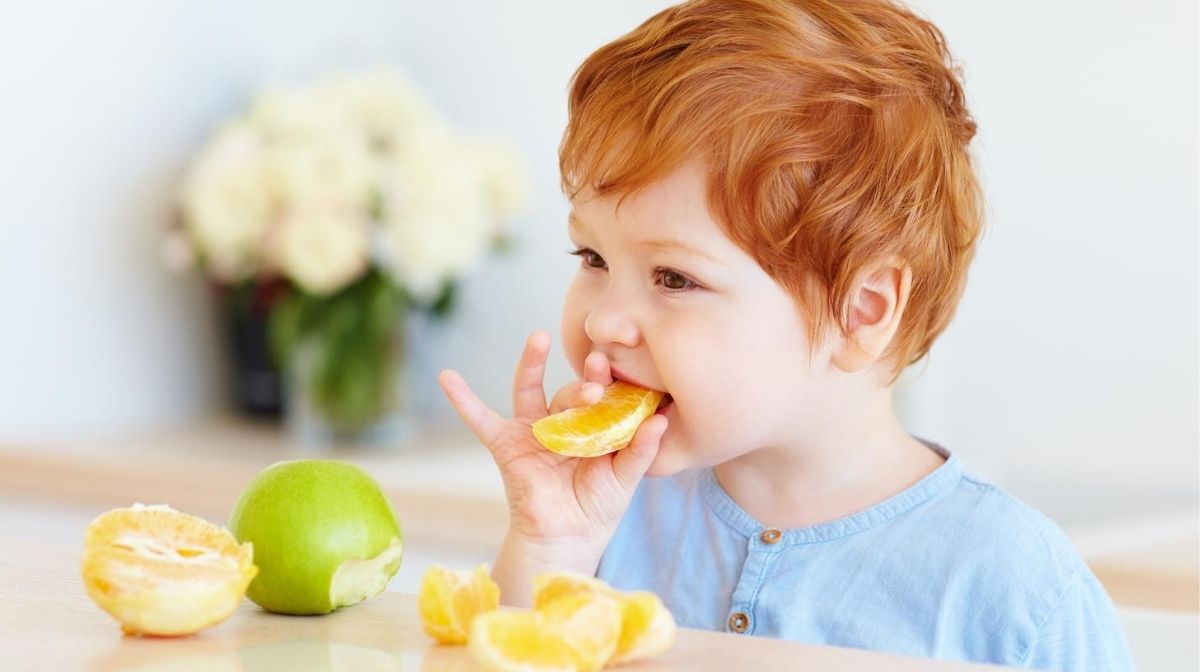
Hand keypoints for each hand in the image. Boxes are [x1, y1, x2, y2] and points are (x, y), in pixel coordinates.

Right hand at [437, 331, 667, 559]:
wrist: (566, 541)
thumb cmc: (598, 507)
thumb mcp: (625, 477)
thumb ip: (641, 449)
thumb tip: (663, 421)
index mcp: (591, 423)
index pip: (601, 395)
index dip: (610, 384)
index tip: (625, 374)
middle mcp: (561, 420)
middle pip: (570, 391)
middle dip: (584, 382)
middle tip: (599, 371)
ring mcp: (532, 430)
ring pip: (529, 390)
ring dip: (531, 363)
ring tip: (538, 338)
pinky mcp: (506, 446)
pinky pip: (481, 420)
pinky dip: (463, 400)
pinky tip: (447, 378)